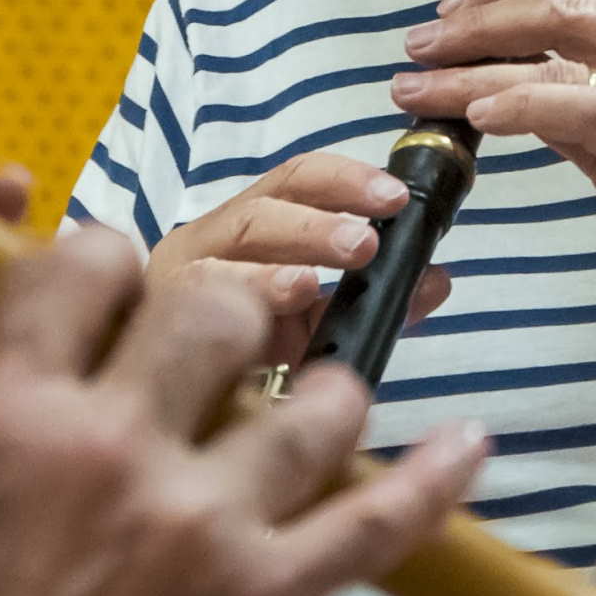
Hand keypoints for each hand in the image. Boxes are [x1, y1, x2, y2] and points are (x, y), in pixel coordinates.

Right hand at [0, 231, 485, 595]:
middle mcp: (106, 443)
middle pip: (216, 303)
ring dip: (327, 396)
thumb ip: (21, 429)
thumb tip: (87, 381)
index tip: (140, 301)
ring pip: (314, 396)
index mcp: (6, 412)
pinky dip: (437, 475)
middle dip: (237, 318)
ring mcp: (195, 520)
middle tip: (241, 353)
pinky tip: (469, 444)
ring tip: (325, 408)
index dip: (124, 269)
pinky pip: (379, 515)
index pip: (90, 258)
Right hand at [148, 150, 456, 340]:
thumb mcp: (320, 323)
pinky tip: (286, 304)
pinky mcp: (158, 317)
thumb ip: (375, 296)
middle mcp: (208, 240)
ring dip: (286, 255)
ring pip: (231, 247)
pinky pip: (205, 300)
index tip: (395, 197)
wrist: (188, 414)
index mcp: (250, 226)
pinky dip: (252, 293)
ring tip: (323, 273)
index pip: (297, 181)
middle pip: (263, 210)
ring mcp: (177, 277)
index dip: (347, 180)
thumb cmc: (252, 358)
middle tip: (367, 242)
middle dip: (318, 222)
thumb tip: (436, 279)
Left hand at [393, 0, 595, 361]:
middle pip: (560, 3)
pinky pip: (586, 110)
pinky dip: (524, 104)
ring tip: (417, 86)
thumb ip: (584, 109)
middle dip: (474, 21)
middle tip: (417, 47)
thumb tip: (509, 88)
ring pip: (559, 55)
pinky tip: (479, 114)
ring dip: (472, 69)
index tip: (452, 9)